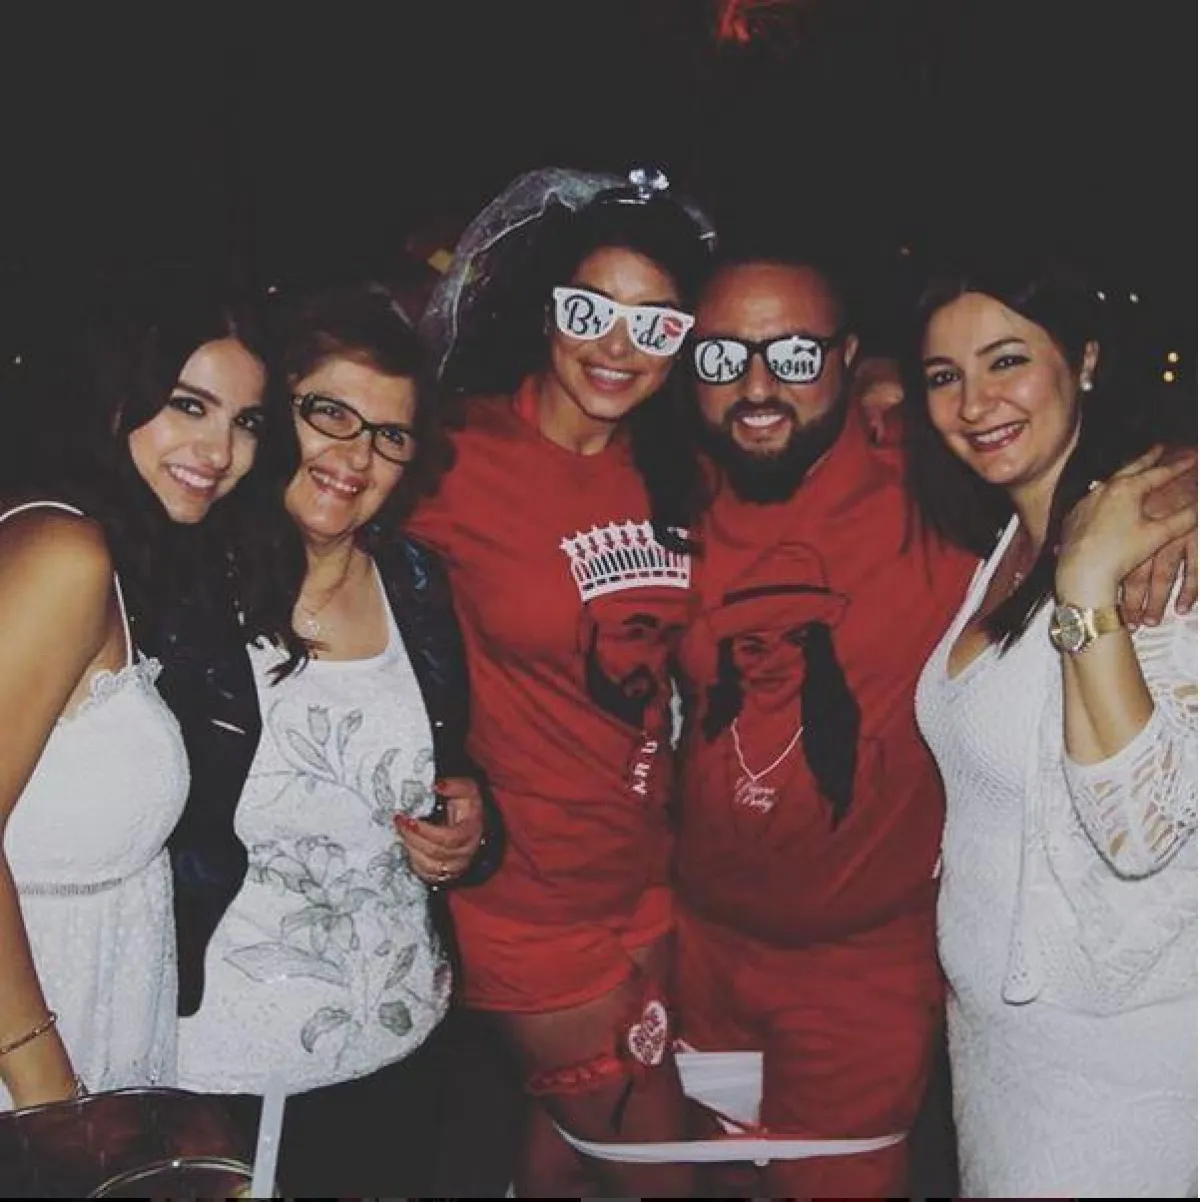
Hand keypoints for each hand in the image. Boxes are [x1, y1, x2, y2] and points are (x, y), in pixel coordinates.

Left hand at [394, 777, 483, 886]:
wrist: (473, 824)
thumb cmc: (468, 807)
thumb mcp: (467, 790)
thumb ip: (454, 786)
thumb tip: (436, 786)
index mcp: (470, 832)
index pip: (448, 838)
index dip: (425, 831)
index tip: (408, 819)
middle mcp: (465, 852)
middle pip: (436, 853)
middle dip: (413, 837)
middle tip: (399, 822)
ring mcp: (456, 865)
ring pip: (430, 867)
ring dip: (411, 850)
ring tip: (402, 833)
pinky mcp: (445, 874)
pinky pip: (427, 875)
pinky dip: (415, 862)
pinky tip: (408, 847)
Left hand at [1057, 446, 1197, 607]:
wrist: (1081, 571)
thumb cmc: (1120, 553)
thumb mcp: (1158, 534)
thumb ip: (1183, 518)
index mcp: (1126, 490)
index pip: (1158, 473)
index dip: (1177, 465)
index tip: (1191, 457)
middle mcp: (1103, 489)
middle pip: (1131, 468)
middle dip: (1148, 458)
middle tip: (1160, 448)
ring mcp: (1086, 501)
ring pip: (1109, 481)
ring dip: (1125, 474)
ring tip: (1134, 469)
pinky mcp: (1074, 515)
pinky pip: (1093, 497)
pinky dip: (1106, 492)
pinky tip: (1108, 497)